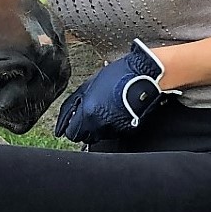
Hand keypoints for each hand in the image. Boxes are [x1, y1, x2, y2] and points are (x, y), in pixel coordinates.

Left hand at [54, 38, 179, 144]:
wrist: (144, 75)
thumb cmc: (118, 75)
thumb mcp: (89, 84)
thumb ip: (76, 102)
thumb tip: (68, 114)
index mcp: (88, 113)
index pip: (72, 133)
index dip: (68, 128)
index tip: (66, 127)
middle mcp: (100, 124)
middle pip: (84, 137)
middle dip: (82, 128)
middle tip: (85, 116)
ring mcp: (115, 128)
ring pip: (98, 136)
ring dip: (96, 127)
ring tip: (102, 111)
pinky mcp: (127, 129)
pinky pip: (112, 133)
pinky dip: (110, 126)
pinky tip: (113, 113)